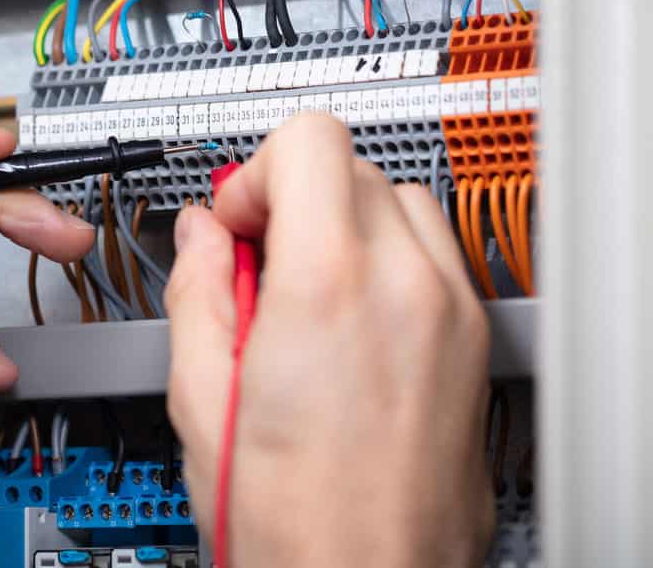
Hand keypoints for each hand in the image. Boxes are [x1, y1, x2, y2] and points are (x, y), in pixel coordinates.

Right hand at [166, 116, 492, 566]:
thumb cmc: (294, 525)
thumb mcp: (200, 400)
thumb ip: (196, 291)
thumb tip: (199, 238)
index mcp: (328, 290)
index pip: (311, 141)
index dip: (255, 175)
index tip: (235, 225)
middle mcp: (407, 288)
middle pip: (351, 167)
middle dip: (292, 200)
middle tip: (256, 266)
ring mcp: (452, 314)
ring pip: (398, 202)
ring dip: (341, 225)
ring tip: (300, 295)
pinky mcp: (472, 344)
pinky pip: (432, 255)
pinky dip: (385, 260)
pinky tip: (345, 323)